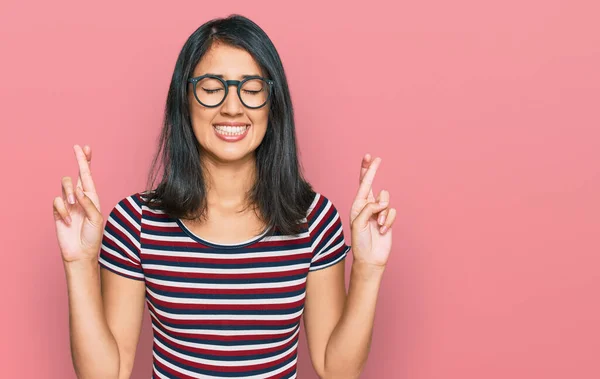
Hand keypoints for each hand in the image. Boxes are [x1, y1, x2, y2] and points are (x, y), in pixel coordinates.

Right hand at [52, 145, 103, 262]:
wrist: (80, 253)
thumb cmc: (92, 237)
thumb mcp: (96, 219)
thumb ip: (88, 203)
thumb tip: (78, 189)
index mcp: (92, 197)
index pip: (89, 176)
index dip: (87, 161)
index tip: (85, 147)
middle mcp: (80, 197)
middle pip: (77, 174)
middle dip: (79, 161)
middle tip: (77, 148)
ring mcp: (68, 203)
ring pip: (66, 184)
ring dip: (69, 192)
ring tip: (73, 205)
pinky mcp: (58, 211)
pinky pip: (57, 201)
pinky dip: (63, 210)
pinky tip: (68, 221)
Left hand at [349, 154, 396, 268]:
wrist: (370, 258)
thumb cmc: (360, 242)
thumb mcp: (358, 223)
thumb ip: (369, 209)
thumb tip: (382, 202)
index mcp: (357, 205)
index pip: (362, 184)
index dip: (365, 170)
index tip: (369, 157)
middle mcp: (367, 206)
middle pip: (373, 184)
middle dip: (373, 171)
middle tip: (377, 158)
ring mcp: (379, 212)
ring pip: (385, 199)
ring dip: (382, 213)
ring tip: (377, 225)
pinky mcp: (388, 219)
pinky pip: (392, 212)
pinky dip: (388, 221)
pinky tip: (382, 231)